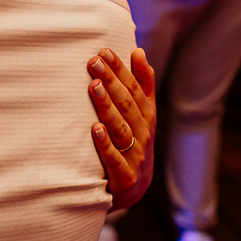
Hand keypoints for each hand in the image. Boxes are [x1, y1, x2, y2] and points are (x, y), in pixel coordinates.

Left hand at [88, 48, 155, 209]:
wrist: (132, 189)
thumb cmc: (133, 142)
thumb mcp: (142, 114)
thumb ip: (143, 84)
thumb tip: (138, 50)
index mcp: (147, 117)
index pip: (135, 88)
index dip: (121, 69)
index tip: (103, 51)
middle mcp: (144, 134)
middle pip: (128, 104)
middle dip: (111, 81)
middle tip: (93, 61)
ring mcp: (136, 157)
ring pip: (122, 128)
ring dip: (108, 107)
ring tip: (94, 87)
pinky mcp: (124, 178)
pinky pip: (114, 159)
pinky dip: (105, 144)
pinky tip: (95, 129)